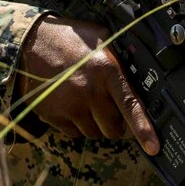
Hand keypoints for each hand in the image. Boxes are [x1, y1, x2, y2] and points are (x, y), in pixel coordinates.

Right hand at [17, 14, 158, 154]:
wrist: (31, 42)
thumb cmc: (69, 38)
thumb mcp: (102, 38)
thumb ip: (121, 59)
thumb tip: (142, 76)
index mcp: (106, 71)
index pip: (130, 106)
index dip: (144, 129)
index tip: (153, 147)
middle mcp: (89, 92)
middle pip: (112, 128)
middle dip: (114, 122)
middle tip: (107, 105)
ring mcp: (70, 106)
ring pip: (93, 133)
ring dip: (94, 123)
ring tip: (85, 99)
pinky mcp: (54, 116)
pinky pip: (73, 133)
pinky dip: (76, 123)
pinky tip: (70, 102)